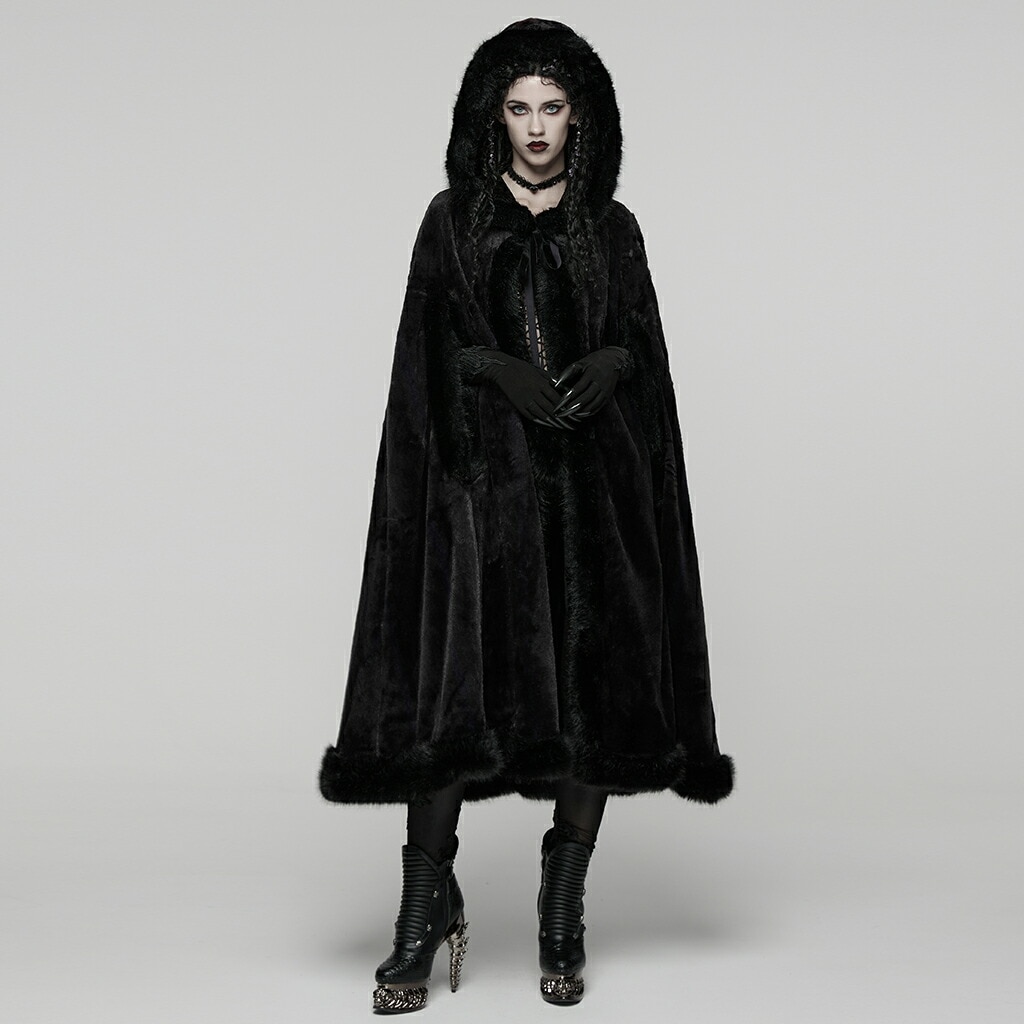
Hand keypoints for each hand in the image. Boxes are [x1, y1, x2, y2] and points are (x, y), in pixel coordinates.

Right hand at [460, 347, 576, 430]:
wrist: (503, 369)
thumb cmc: (522, 368)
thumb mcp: (539, 371)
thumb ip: (550, 380)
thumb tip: (562, 388)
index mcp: (541, 383)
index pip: (556, 399)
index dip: (566, 408)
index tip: (573, 413)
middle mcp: (534, 393)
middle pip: (551, 409)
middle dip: (563, 419)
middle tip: (572, 426)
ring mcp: (526, 400)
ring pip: (542, 414)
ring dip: (553, 423)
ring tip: (562, 428)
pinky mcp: (518, 404)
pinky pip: (531, 416)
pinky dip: (540, 421)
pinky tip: (548, 425)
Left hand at [550, 346, 632, 421]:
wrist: (613, 361)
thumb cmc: (593, 362)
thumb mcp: (581, 362)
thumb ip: (568, 372)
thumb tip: (556, 383)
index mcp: (592, 373)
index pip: (580, 387)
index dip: (569, 396)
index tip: (560, 403)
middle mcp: (600, 382)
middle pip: (586, 398)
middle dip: (574, 407)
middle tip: (562, 412)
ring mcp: (605, 390)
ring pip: (593, 405)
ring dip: (581, 412)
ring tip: (570, 415)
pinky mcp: (608, 396)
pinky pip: (598, 407)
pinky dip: (589, 412)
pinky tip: (580, 414)